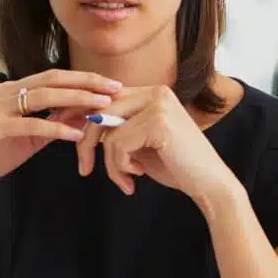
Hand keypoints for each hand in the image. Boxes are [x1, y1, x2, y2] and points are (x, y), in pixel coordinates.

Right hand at [0, 69, 122, 198]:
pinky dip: (55, 128)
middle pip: (51, 80)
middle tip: (114, 90)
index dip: (83, 79)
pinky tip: (76, 134)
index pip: (53, 77)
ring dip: (75, 100)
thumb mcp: (28, 136)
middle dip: (86, 84)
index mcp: (10, 90)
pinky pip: (29, 124)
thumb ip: (52, 122)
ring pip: (41, 97)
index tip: (110, 85)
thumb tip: (84, 113)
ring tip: (101, 107)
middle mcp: (1, 92)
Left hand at [77, 85, 235, 200]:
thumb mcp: (138, 143)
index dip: (80, 117)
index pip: (104, 99)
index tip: (67, 138)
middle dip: (84, 142)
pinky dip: (119, 168)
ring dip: (110, 164)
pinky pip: (117, 145)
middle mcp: (155, 92)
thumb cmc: (174, 166)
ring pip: (107, 131)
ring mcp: (158, 105)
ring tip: (125, 180)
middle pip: (99, 110)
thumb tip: (75, 122)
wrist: (209, 185)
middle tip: (83, 170)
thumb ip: (114, 129)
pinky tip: (136, 178)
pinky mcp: (158, 122)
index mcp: (151, 93)